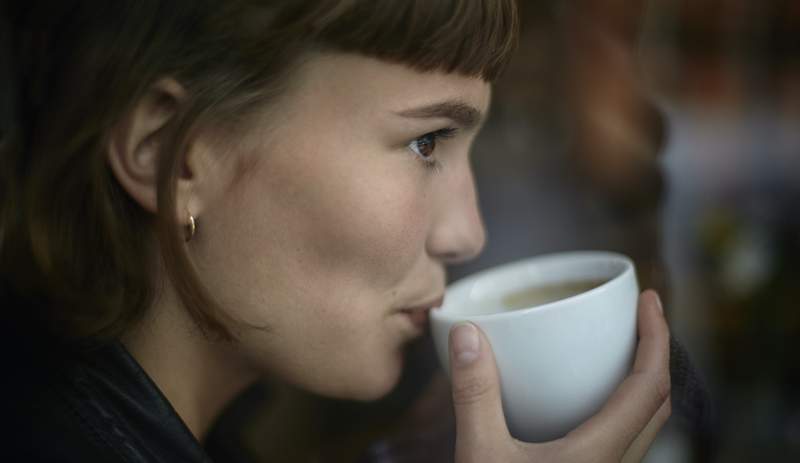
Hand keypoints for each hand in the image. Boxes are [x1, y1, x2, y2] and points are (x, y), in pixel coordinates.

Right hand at [448, 290, 670, 462]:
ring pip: (645, 422)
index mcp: (599, 453)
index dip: (657, 337)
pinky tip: (586, 398)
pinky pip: (624, 437)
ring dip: (642, 379)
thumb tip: (467, 335)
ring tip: (617, 348)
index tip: (650, 299)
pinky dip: (621, 404)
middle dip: (656, 351)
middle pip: (658, 401)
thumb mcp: (482, 457)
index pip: (650, 384)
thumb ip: (475, 396)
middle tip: (638, 316)